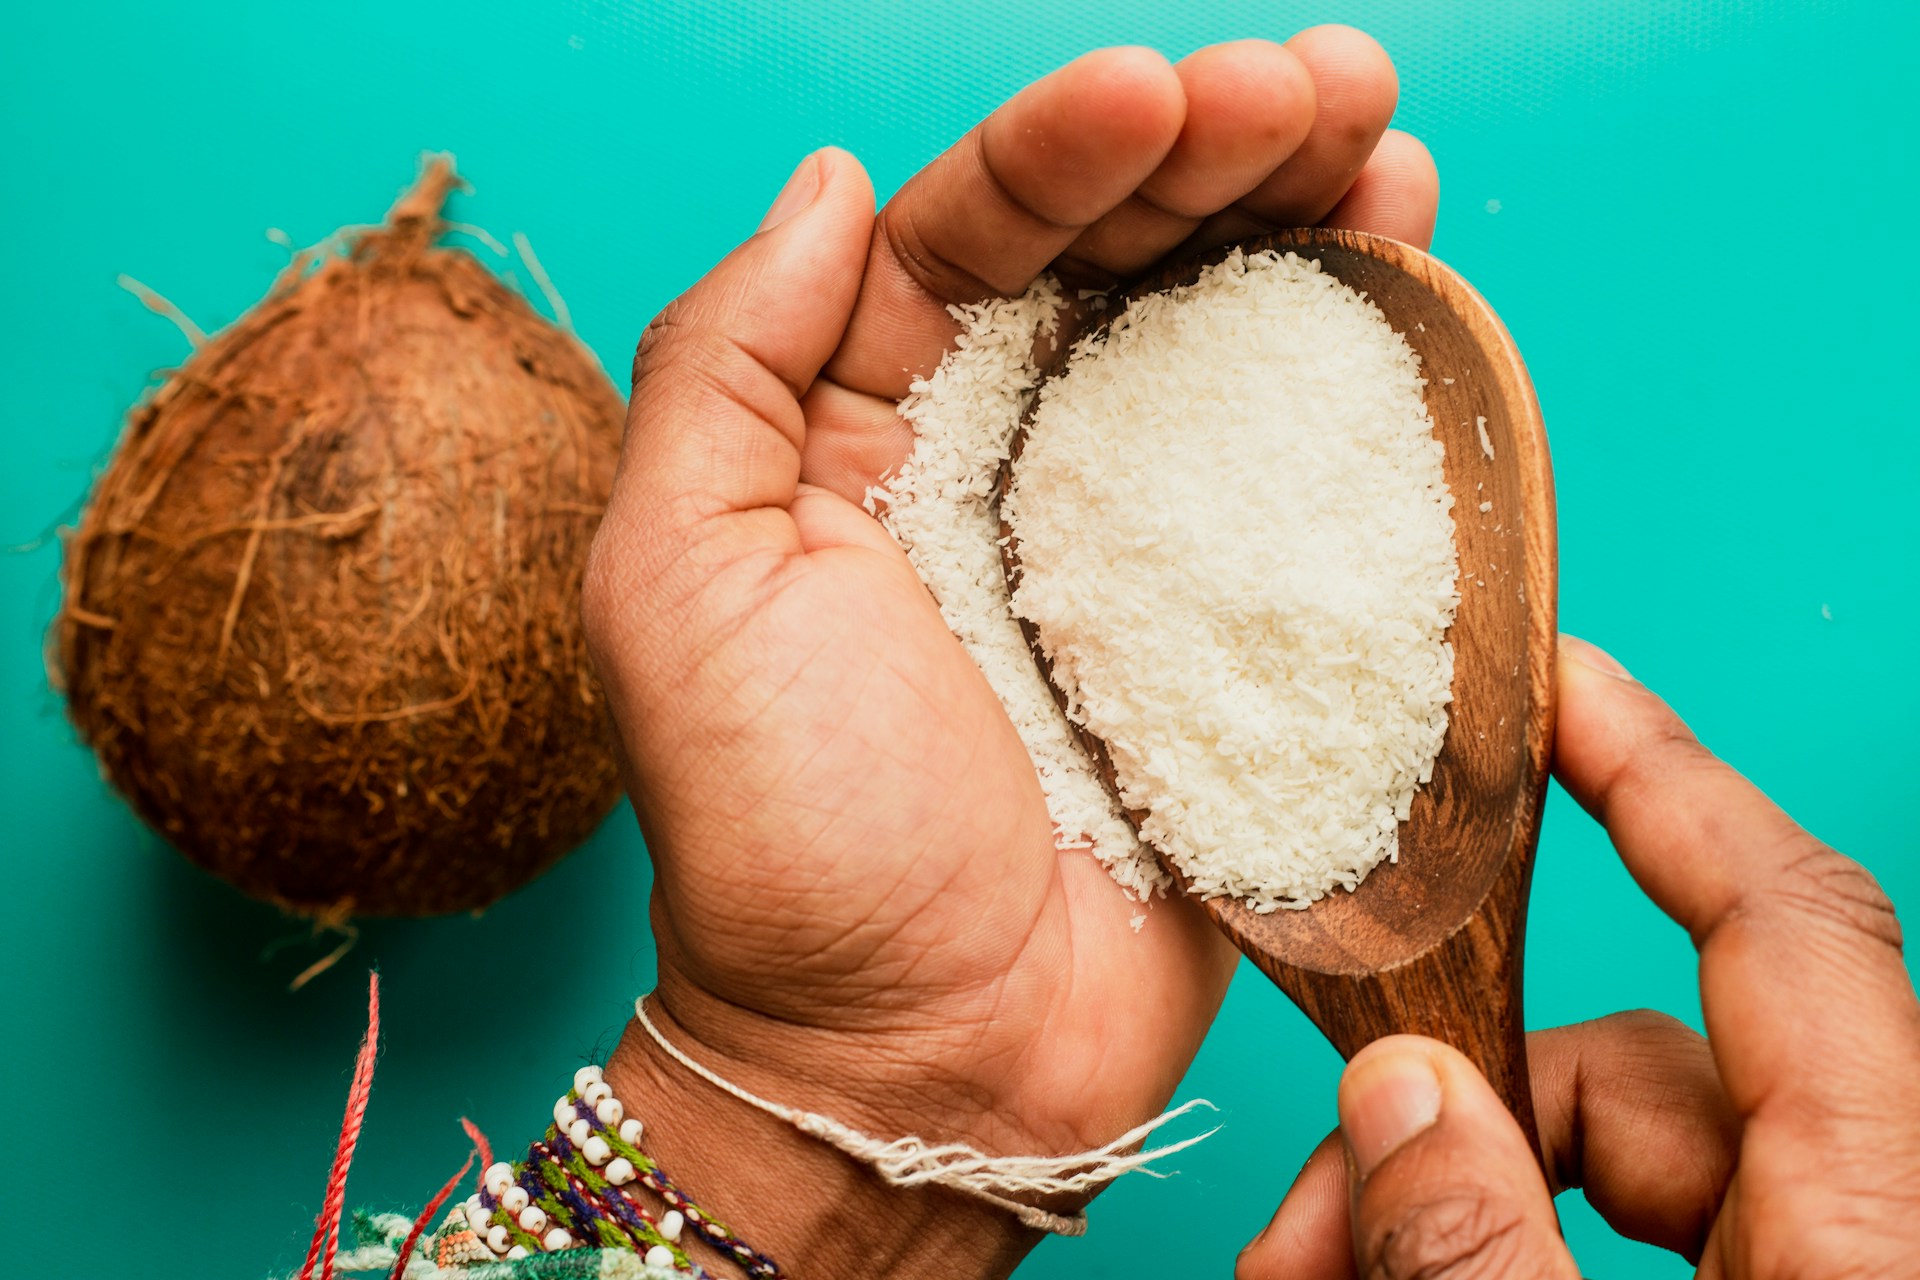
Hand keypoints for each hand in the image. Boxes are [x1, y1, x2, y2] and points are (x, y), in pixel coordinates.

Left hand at [583, 30, 1437, 1278]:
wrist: (918, 1057)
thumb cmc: (782, 839)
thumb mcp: (676, 586)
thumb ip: (726, 365)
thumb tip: (828, 180)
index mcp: (861, 430)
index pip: (968, 234)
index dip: (1061, 147)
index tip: (1153, 89)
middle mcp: (997, 460)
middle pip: (1116, 255)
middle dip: (1217, 147)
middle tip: (1319, 85)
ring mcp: (1127, 541)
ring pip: (1222, 331)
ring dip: (1306, 214)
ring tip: (1382, 137)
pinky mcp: (1230, 629)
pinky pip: (1305, 469)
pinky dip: (1362, 365)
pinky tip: (1410, 269)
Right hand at [1237, 636, 1919, 1279]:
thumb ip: (1484, 1246)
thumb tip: (1399, 1093)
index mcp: (1880, 1217)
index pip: (1783, 919)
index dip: (1663, 776)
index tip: (1555, 683)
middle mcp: (1863, 1220)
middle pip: (1637, 1064)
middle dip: (1444, 1111)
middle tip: (1300, 1231)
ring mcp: (1817, 1268)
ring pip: (1611, 1155)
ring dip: (1442, 1203)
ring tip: (1309, 1276)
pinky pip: (1624, 1237)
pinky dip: (1497, 1248)